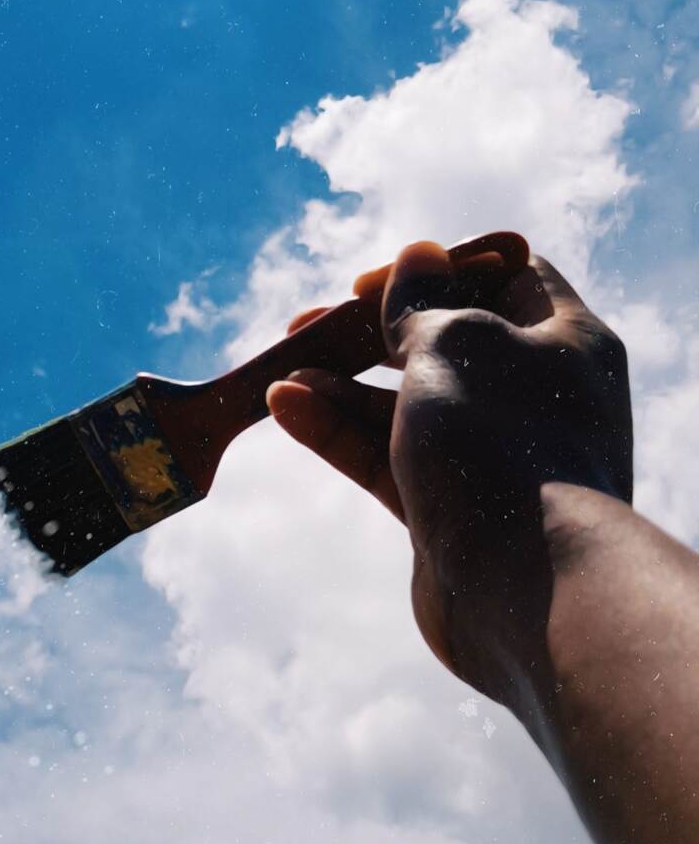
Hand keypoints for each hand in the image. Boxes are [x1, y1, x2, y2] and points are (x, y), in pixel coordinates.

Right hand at [266, 242, 633, 697]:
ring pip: (404, 403)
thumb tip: (418, 256)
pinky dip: (339, 430)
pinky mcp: (447, 508)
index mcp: (562, 340)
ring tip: (282, 373)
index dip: (438, 268)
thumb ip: (422, 300)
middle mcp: (531, 394)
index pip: (504, 277)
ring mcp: (489, 455)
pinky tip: (286, 407)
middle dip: (370, 332)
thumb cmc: (499, 446)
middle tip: (311, 324)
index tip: (373, 283)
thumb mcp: (453, 343)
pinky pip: (386, 455)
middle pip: (442, 341)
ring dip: (340, 385)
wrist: (521, 587)